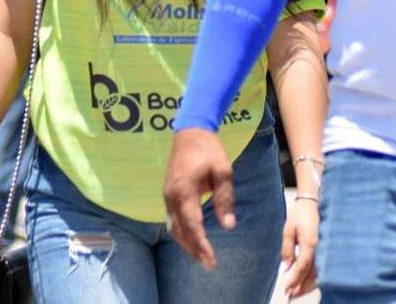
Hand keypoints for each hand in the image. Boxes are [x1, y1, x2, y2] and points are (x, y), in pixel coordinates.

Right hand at [163, 128, 234, 270]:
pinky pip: (172, 219)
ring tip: (201, 256)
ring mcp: (167, 195)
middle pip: (180, 231)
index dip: (201, 246)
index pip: (192, 226)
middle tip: (209, 264)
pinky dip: (181, 232)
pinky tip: (192, 239)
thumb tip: (228, 225)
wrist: (190, 131)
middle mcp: (171, 196)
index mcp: (184, 191)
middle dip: (194, 250)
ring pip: (173, 227)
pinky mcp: (168, 193)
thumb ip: (224, 199)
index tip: (212, 260)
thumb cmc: (208, 150)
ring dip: (186, 244)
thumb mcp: (223, 172)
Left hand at [279, 197, 318, 297]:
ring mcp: (327, 249)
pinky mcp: (329, 249)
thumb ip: (287, 250)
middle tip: (290, 294)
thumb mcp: (288, 231)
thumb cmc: (301, 214)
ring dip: (308, 285)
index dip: (294, 280)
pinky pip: (323, 268)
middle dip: (301, 287)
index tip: (286, 288)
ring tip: (297, 291)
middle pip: (312, 275)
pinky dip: (316, 278)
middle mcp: (321, 249)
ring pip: (319, 274)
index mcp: (310, 243)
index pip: (301, 268)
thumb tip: (286, 268)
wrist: (315, 202)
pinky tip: (309, 282)